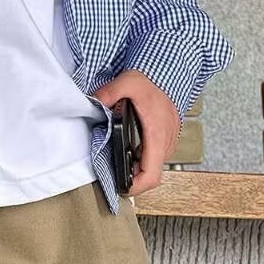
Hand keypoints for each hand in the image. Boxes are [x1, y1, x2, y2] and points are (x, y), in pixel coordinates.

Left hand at [93, 69, 181, 195]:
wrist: (170, 76)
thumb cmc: (153, 82)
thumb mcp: (128, 82)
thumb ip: (109, 93)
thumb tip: (93, 103)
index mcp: (157, 136)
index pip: (151, 176)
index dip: (136, 187)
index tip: (121, 187)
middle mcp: (165, 143)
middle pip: (149, 176)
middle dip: (131, 178)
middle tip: (114, 172)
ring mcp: (167, 144)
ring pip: (152, 168)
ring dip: (136, 169)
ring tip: (120, 160)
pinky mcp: (165, 141)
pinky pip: (153, 158)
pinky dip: (141, 159)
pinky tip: (130, 150)